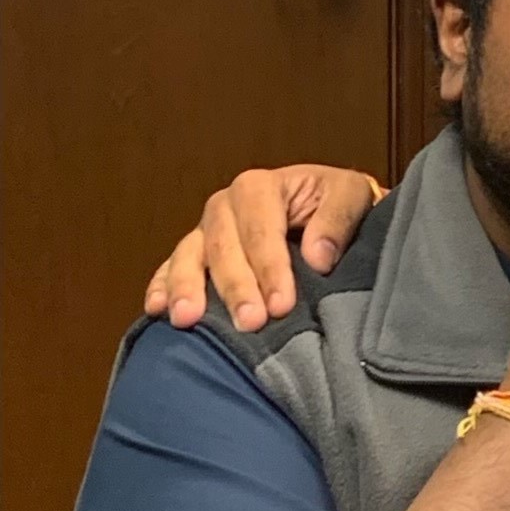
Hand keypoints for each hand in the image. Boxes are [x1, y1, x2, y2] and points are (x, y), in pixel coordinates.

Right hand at [144, 166, 377, 330]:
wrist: (328, 209)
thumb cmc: (337, 203)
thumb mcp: (351, 195)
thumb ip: (337, 219)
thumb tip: (318, 257)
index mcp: (260, 186)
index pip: (261, 229)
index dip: (270, 267)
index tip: (282, 304)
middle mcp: (225, 205)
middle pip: (222, 246)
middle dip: (235, 287)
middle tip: (250, 323)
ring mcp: (205, 230)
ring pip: (189, 256)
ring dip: (187, 288)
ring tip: (187, 319)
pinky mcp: (195, 254)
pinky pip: (169, 267)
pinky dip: (161, 286)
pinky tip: (156, 310)